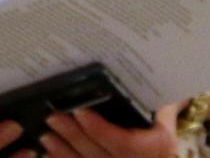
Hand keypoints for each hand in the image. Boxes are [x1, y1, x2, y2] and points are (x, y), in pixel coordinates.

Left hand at [40, 104, 179, 157]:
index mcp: (157, 146)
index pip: (126, 144)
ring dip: (64, 152)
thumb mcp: (163, 105)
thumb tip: (137, 61)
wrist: (161, 146)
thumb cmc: (161, 120)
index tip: (81, 111)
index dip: (100, 130)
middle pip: (101, 155)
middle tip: (53, 117)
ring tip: (45, 135)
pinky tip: (48, 153)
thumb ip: (153, 90)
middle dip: (75, 137)